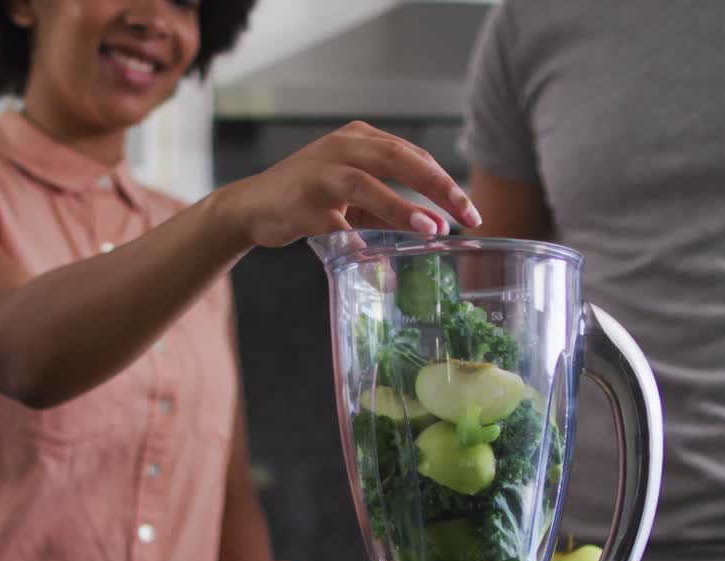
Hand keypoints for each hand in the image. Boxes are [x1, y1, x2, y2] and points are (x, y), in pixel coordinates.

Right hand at [214, 121, 482, 247]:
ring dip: (402, 206)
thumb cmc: (310, 199)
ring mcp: (320, 171)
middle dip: (438, 187)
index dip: (446, 181)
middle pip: (400, 158)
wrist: (252, 206)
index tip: (472, 210)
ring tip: (432, 227)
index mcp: (361, 139)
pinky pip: (336, 221)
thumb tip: (437, 228)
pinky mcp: (302, 200)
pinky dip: (358, 239)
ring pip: (368, 182)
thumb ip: (393, 209)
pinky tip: (376, 257)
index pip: (415, 154)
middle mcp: (343, 146)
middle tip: (467, 214)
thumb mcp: (357, 199)